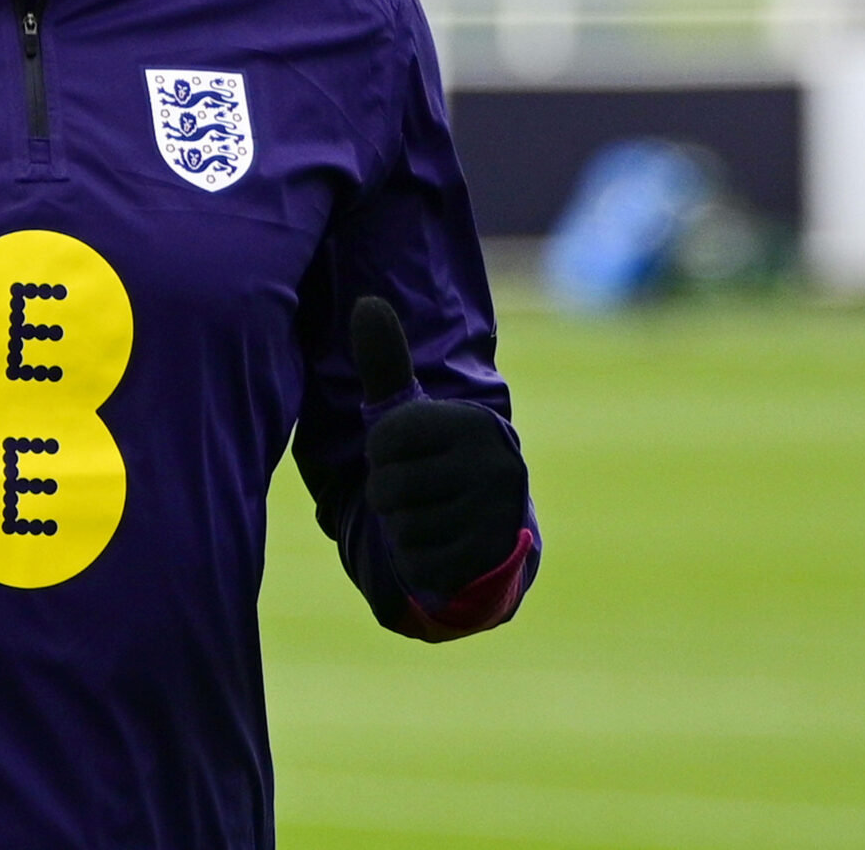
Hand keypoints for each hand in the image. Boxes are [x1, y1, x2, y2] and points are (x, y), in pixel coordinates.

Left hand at [351, 295, 528, 600]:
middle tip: (412, 491)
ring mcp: (497, 512)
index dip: (380, 452)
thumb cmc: (434, 459)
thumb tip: (367, 302)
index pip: (386, 438)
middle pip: (390, 487)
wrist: (485, 526)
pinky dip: (416, 560)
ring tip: (426, 515)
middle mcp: (495, 462)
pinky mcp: (491, 556)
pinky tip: (436, 545)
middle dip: (386, 495)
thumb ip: (385, 362)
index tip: (403, 453)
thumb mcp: (411, 411)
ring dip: (401, 529)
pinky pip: (421, 562)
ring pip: (403, 528)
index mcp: (472, 420)